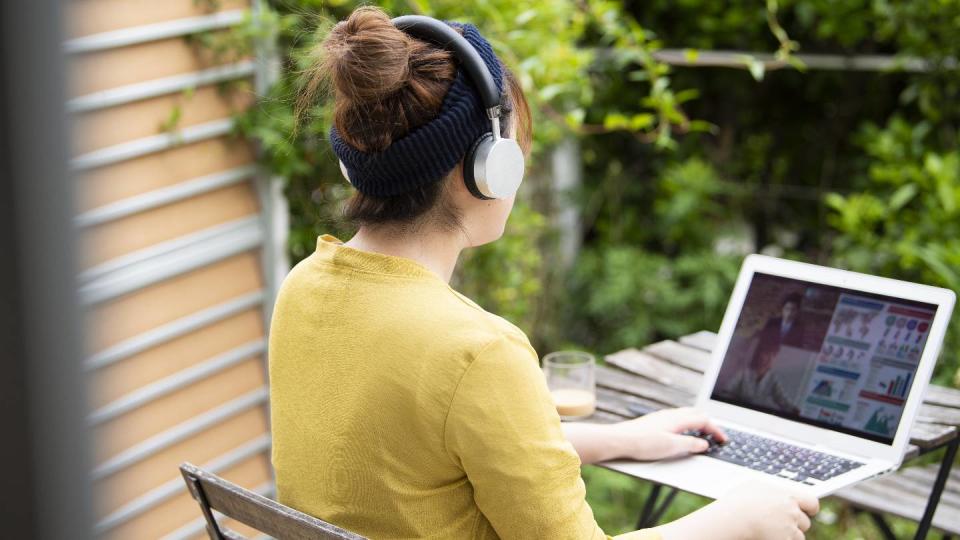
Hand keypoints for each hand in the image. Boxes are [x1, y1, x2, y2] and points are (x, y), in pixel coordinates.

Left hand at [609, 407, 726, 460]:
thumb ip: (690, 445)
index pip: (704, 420)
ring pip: (686, 415)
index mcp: (678, 419)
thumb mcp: (672, 447)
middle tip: (715, 436)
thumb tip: (704, 445)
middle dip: (709, 424)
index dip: (716, 430)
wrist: (619, 440)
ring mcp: (662, 417)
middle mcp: (671, 415)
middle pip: (696, 414)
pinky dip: (686, 425)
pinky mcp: (654, 422)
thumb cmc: (643, 443)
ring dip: (697, 423)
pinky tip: (681, 435)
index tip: (723, 440)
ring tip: (702, 435)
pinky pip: (676, 419)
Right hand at [658, 481, 818, 539]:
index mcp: (787, 496)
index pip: (811, 502)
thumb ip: (772, 490)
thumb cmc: (738, 502)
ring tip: (770, 531)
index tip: (807, 511)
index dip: (809, 508)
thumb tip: (779, 491)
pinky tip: (767, 536)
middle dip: (795, 524)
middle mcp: (792, 513)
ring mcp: (789, 529)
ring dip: (788, 535)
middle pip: (804, 522)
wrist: (733, 519)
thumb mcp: (755, 487)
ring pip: (798, 536)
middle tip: (779, 523)